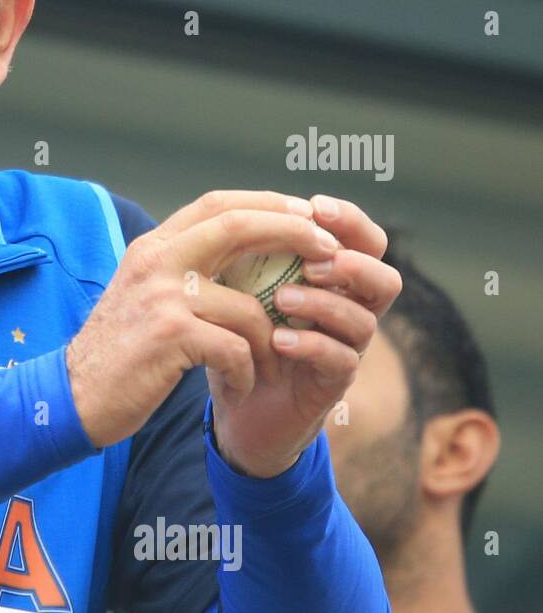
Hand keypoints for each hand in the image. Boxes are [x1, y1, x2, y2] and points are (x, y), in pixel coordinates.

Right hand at [65, 191, 400, 475]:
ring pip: (248, 304)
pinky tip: (238, 385)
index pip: (217, 204)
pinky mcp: (169, 336)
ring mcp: (162, 297)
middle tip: (330, 252)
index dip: (267, 204)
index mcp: (153, 247)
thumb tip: (245, 254)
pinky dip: (245, 370)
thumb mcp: (146, 296)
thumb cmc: (119, 353)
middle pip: (238, 225)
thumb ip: (184, 271)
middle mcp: (156, 261)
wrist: (74, 397)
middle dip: (294, 234)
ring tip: (265, 364)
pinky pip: (234, 347)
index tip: (306, 215)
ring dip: (269, 339)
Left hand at [206, 193, 399, 475]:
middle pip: (385, 278)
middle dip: (353, 263)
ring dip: (325, 303)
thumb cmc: (239, 337)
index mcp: (333, 281)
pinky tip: (278, 339)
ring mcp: (346, 350)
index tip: (314, 207)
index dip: (350, 220)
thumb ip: (244, 253)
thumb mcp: (237, 289)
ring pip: (365, 319)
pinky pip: (340, 360)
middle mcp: (350, 312)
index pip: (364, 240)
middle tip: (312, 260)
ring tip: (283, 299)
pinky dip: (311, 345)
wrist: (235, 406)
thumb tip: (227, 206)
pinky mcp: (333, 385)